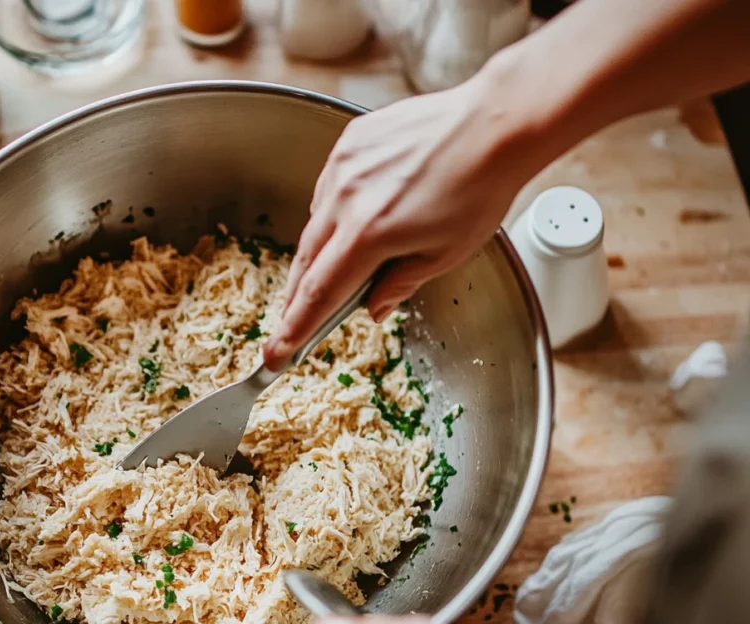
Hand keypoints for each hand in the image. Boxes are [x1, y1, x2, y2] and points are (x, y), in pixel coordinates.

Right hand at [263, 65, 535, 370]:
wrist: (493, 125)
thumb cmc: (479, 189)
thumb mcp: (445, 254)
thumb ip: (400, 285)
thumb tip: (373, 307)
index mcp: (369, 234)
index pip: (319, 292)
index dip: (295, 326)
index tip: (277, 351)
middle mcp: (346, 198)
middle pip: (306, 259)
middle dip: (298, 293)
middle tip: (294, 316)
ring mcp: (344, 166)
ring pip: (316, 222)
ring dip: (319, 249)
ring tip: (335, 264)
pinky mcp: (351, 143)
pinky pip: (329, 187)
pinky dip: (334, 210)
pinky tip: (355, 216)